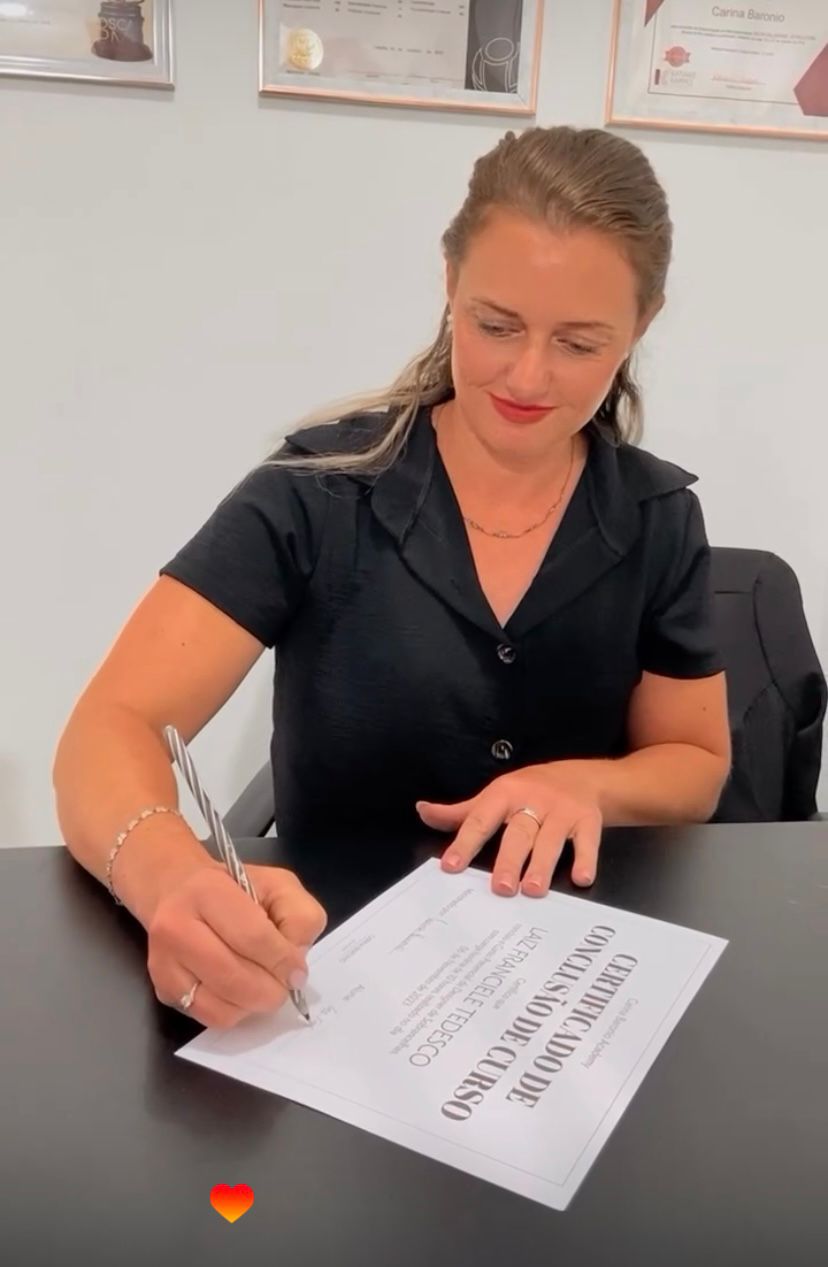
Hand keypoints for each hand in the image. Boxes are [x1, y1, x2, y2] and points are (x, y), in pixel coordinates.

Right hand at [145, 861, 326, 1028]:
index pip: (252, 937)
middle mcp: (176, 927)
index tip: (298, 971)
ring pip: (222, 1006)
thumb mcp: (279, 885)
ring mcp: (164, 962)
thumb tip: (294, 967)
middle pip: (234, 978)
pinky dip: (236, 1012)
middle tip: (284, 984)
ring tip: (264, 985)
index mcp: (207, 891)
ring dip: (254, 1004)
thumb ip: (298, 917)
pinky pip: (210, 1017)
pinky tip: (242, 993)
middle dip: (271, 989)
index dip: (283, 960)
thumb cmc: (236, 889)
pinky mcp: (163, 989)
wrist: (179, 891)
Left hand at [416, 762, 601, 896]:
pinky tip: (581, 879)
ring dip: (542, 865)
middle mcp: (534, 801)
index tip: (451, 867)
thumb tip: (423, 811)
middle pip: (518, 833)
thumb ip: (461, 812)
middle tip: (500, 889)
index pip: (481, 819)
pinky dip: (586, 860)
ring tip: (532, 890)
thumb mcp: (496, 795)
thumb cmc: (531, 791)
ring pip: (550, 839)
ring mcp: (562, 811)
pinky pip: (588, 842)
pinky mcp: (588, 821)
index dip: (464, 843)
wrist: (584, 778)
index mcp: (505, 794)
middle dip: (509, 860)